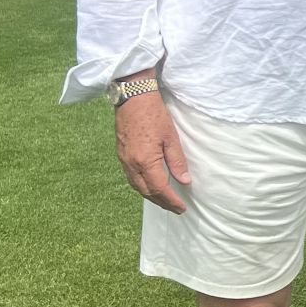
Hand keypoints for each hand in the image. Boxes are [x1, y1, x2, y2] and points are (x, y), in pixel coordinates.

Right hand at [115, 91, 189, 213]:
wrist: (133, 98)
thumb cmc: (154, 115)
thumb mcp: (171, 137)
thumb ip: (177, 161)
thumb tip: (184, 181)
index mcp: (145, 161)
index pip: (160, 189)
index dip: (171, 201)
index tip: (182, 208)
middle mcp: (131, 164)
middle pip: (146, 192)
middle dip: (162, 202)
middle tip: (175, 208)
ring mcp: (123, 160)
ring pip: (136, 186)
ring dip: (151, 196)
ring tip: (165, 201)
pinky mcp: (121, 154)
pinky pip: (131, 178)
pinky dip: (141, 186)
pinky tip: (150, 186)